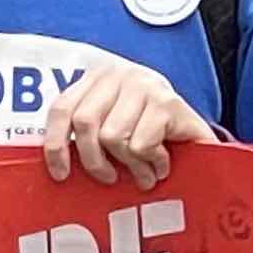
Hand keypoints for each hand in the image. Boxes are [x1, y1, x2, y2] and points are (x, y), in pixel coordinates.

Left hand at [39, 55, 217, 185]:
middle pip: (84, 123)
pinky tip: (161, 164)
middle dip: (94, 160)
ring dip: (129, 164)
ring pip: (113, 137)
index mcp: (97, 78)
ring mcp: (144, 85)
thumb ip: (85, 133)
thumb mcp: (112, 125)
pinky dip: (151, 163)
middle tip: (109, 178)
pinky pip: (140, 144)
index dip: (55, 144)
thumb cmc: (150, 133)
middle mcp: (118, 74)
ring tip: (143, 172)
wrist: (199, 133)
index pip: (62, 108)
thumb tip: (54, 163)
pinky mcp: (167, 102)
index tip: (61, 174)